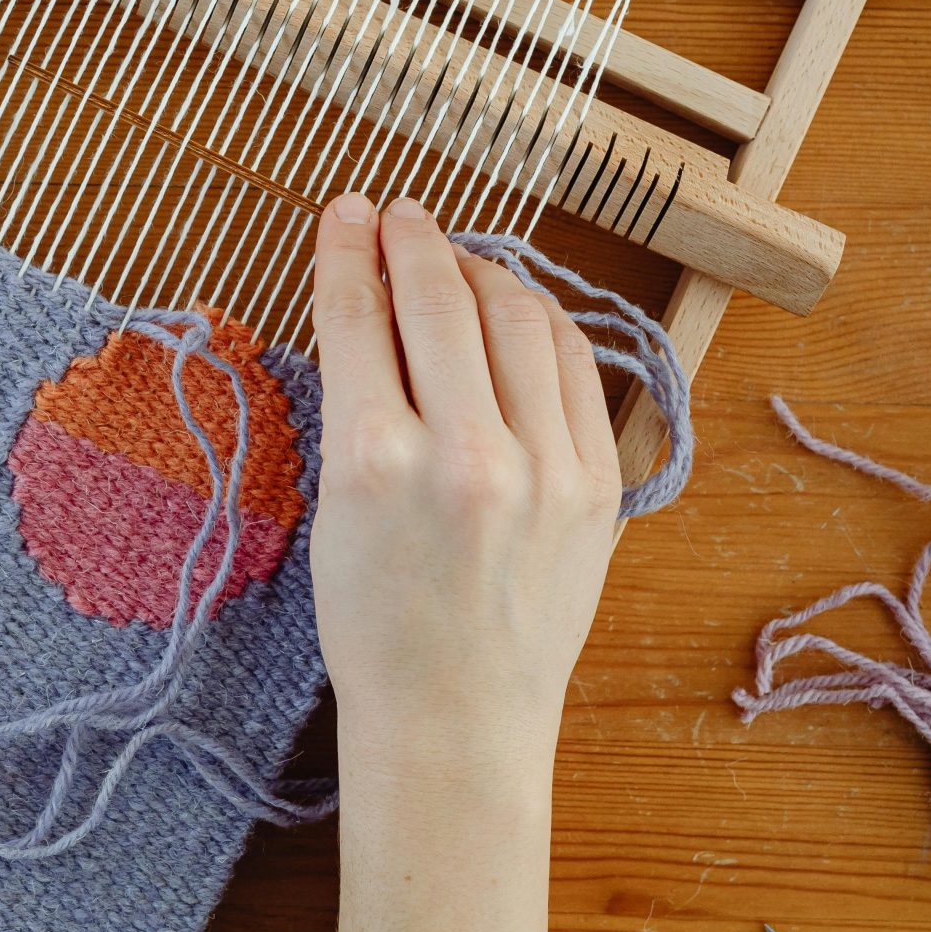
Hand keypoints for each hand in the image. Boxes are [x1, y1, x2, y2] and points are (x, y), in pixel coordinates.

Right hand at [308, 194, 622, 785]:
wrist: (454, 720)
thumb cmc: (376, 625)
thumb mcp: (333, 509)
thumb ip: (356, 403)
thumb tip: (372, 303)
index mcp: (375, 461)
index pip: (359, 314)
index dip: (349, 249)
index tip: (347, 210)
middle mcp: (465, 454)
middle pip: (442, 298)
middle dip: (414, 240)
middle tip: (397, 216)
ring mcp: (544, 468)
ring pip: (518, 317)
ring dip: (481, 270)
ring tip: (455, 259)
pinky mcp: (597, 486)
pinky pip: (575, 366)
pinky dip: (541, 322)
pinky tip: (514, 310)